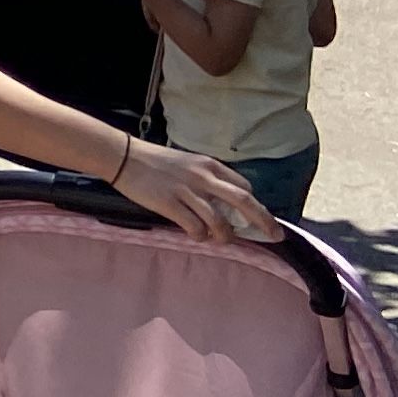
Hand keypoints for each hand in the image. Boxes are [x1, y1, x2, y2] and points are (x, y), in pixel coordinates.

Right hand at [115, 136, 268, 242]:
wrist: (123, 156)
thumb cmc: (154, 161)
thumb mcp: (187, 163)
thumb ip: (206, 179)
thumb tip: (223, 204)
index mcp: (209, 165)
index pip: (244, 187)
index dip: (255, 205)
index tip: (260, 219)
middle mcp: (203, 177)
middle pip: (243, 201)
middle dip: (263, 221)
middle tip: (275, 236)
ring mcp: (186, 191)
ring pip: (219, 220)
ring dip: (225, 235)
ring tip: (221, 240)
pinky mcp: (169, 203)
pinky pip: (194, 227)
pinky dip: (200, 236)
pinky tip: (196, 235)